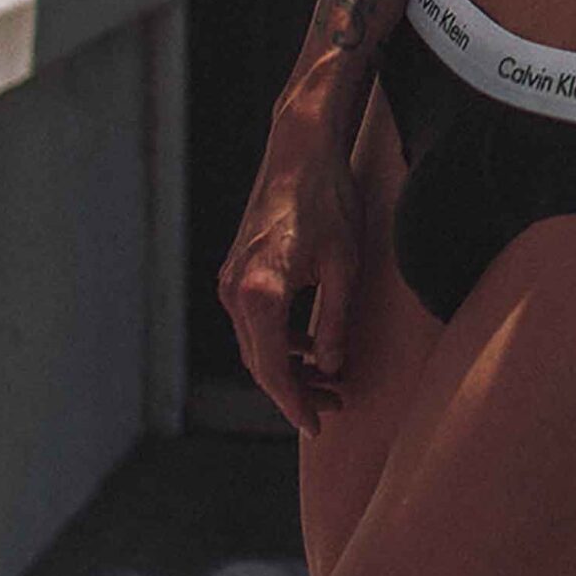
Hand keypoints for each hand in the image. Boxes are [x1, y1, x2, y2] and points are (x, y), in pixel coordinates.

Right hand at [216, 124, 362, 437]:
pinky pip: (255, 321)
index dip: (296, 403)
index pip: (274, 369)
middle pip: (260, 363)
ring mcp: (231, 281)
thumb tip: (332, 368)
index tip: (319, 425)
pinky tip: (312, 347)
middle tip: (333, 408)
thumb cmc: (327, 200)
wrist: (299, 149)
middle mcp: (235, 291)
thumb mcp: (344, 267)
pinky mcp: (237, 270)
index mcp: (260, 294)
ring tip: (330, 383)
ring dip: (289, 368)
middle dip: (295, 392)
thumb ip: (335, 323)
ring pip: (256, 344)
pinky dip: (281, 341)